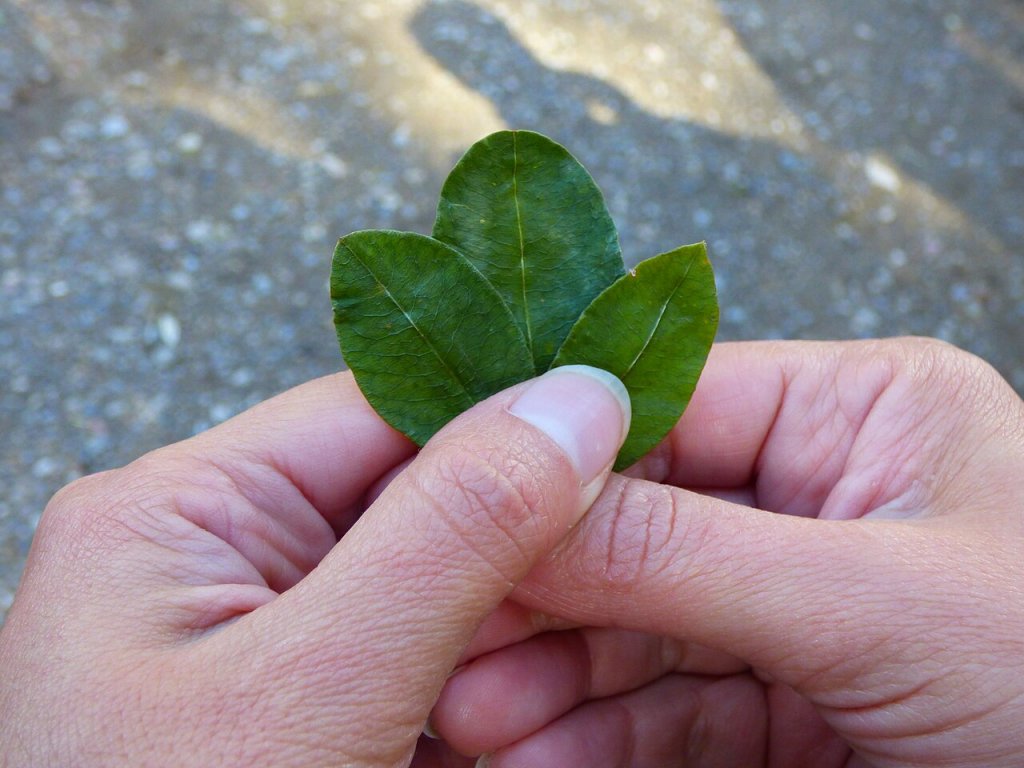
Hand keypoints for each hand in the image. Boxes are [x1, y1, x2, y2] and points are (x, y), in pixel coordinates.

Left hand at [0, 366, 630, 766]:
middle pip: (410, 495)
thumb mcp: (315, 690)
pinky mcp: (299, 706)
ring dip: (496, 634)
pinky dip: (473, 688)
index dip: (506, 423)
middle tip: (589, 600)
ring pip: (428, 583)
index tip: (621, 444)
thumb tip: (576, 402)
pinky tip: (495, 730)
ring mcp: (260, 636)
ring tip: (502, 706)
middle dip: (503, 553)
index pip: (380, 409)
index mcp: (179, 509)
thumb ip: (450, 531)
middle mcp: (215, 555)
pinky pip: (414, 657)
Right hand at [430, 339, 1023, 767]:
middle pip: (640, 526)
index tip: (447, 496)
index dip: (552, 454)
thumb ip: (686, 555)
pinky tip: (536, 757)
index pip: (666, 405)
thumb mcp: (880, 604)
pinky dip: (603, 737)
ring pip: (644, 628)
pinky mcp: (798, 703)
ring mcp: (804, 604)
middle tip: (449, 632)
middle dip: (543, 588)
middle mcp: (824, 498)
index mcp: (863, 418)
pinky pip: (679, 712)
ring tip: (474, 716)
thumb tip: (519, 508)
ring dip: (554, 674)